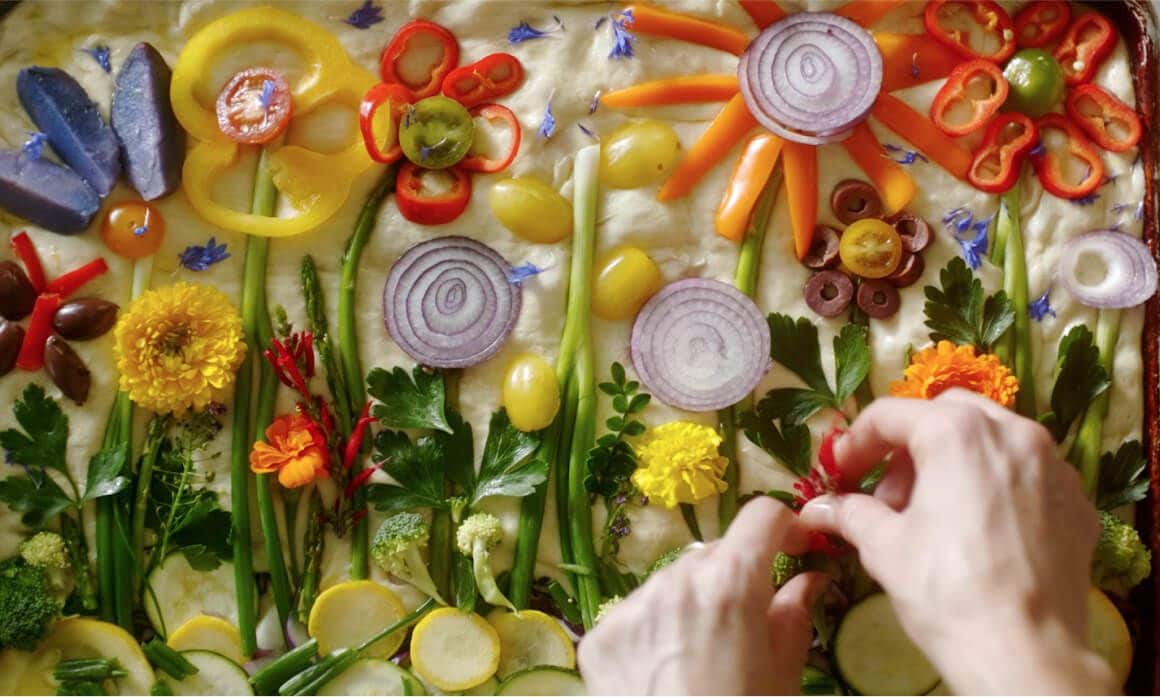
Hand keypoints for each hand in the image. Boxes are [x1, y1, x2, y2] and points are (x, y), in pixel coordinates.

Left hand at [578, 498, 826, 694]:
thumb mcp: (784, 672)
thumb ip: (794, 613)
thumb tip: (809, 579)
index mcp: (731, 582)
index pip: (762, 516)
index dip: (786, 526)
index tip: (796, 548)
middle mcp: (676, 580)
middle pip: (715, 552)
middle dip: (737, 573)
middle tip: (748, 617)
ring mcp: (632, 606)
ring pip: (672, 581)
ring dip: (692, 599)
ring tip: (702, 651)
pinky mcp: (600, 635)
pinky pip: (636, 613)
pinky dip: (654, 629)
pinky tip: (664, 670)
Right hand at [800, 389, 1114, 694]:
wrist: (1024, 653)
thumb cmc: (945, 590)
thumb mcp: (883, 547)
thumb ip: (850, 513)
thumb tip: (818, 508)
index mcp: (957, 433)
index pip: (890, 415)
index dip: (856, 443)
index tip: (842, 474)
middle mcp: (1013, 432)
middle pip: (947, 414)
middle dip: (910, 446)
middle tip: (889, 496)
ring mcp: (1053, 466)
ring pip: (994, 438)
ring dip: (955, 461)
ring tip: (934, 513)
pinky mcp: (1077, 503)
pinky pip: (1028, 474)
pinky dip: (997, 486)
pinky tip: (981, 530)